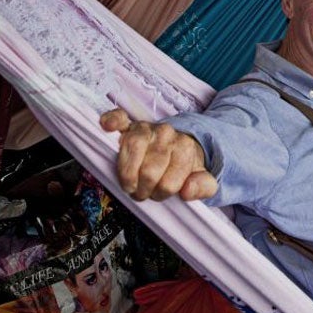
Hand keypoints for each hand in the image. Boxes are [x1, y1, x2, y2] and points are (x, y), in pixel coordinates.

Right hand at [101, 109, 216, 201]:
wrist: (179, 145)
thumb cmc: (186, 166)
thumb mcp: (203, 180)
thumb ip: (203, 187)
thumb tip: (186, 191)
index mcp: (185, 148)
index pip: (167, 184)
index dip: (162, 194)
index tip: (161, 192)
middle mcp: (166, 134)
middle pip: (149, 173)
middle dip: (144, 189)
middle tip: (144, 190)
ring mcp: (147, 128)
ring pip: (131, 155)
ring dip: (127, 176)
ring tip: (131, 183)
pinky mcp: (130, 124)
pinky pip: (119, 119)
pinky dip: (112, 121)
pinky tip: (108, 128)